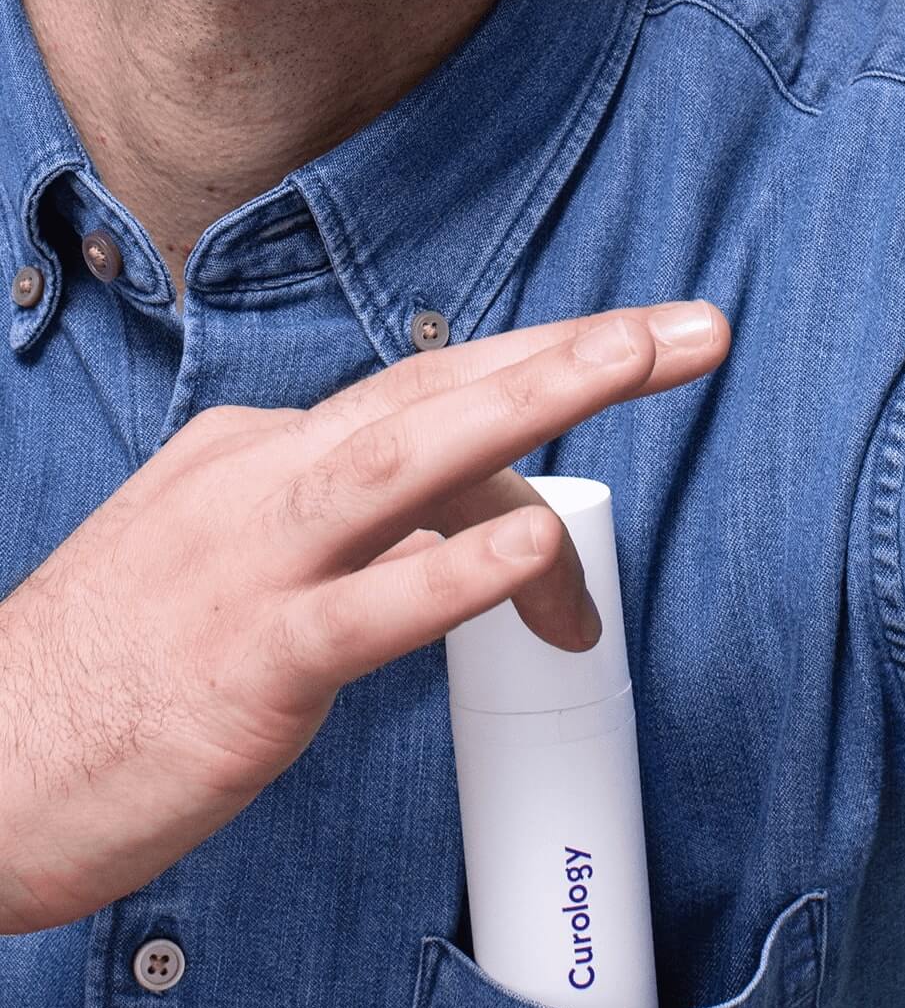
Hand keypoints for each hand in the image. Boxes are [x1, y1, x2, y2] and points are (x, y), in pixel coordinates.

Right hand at [0, 299, 728, 933]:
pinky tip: (530, 558)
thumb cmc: (112, 676)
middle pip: (432, 395)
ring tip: (641, 362)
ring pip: (406, 461)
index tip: (624, 415)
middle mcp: (254, 487)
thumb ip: (345, 547)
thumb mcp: (227, 575)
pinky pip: (369, 609)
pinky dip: (456, 575)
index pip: (419, 411)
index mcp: (252, 459)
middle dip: (572, 356)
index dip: (536, 413)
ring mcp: (250, 570)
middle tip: (688, 331)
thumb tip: (469, 556)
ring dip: (534, 403)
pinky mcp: (250, 665)